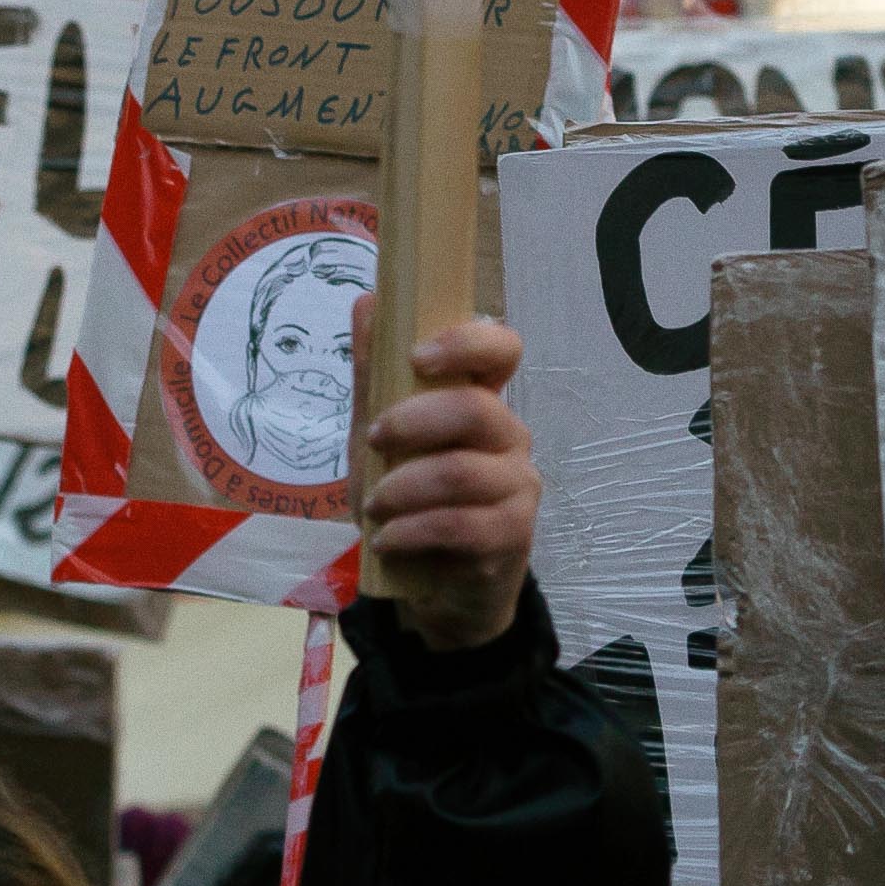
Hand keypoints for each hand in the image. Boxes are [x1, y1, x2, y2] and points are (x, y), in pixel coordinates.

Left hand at [359, 316, 535, 653]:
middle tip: (373, 440)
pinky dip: (413, 530)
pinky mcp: (512, 536)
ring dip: (405, 487)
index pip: (503, 350)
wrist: (431, 586)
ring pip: (465, 472)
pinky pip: (463, 526)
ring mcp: (517, 486)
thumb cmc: (408, 499)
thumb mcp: (376, 437)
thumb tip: (367, 300)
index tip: (417, 357)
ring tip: (373, 507)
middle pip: (478, 410)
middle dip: (415, 422)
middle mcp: (509, 436)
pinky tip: (387, 539)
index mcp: (481, 399)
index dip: (468, 342)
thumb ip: (373, 376)